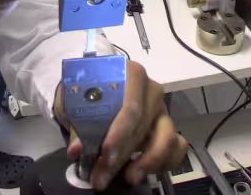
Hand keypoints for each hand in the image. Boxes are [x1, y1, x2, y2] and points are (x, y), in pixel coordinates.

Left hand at [54, 61, 187, 190]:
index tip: (105, 153)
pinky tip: (144, 172)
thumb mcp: (73, 102)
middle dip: (121, 155)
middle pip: (142, 126)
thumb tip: (77, 149)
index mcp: (130, 74)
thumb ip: (76, 123)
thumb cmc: (86, 91)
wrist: (96, 89)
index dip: (120, 132)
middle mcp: (151, 90)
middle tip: (101, 177)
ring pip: (165, 138)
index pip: (131, 106)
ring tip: (129, 177)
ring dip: (147, 162)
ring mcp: (162, 109)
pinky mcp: (168, 127)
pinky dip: (165, 162)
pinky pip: (177, 147)